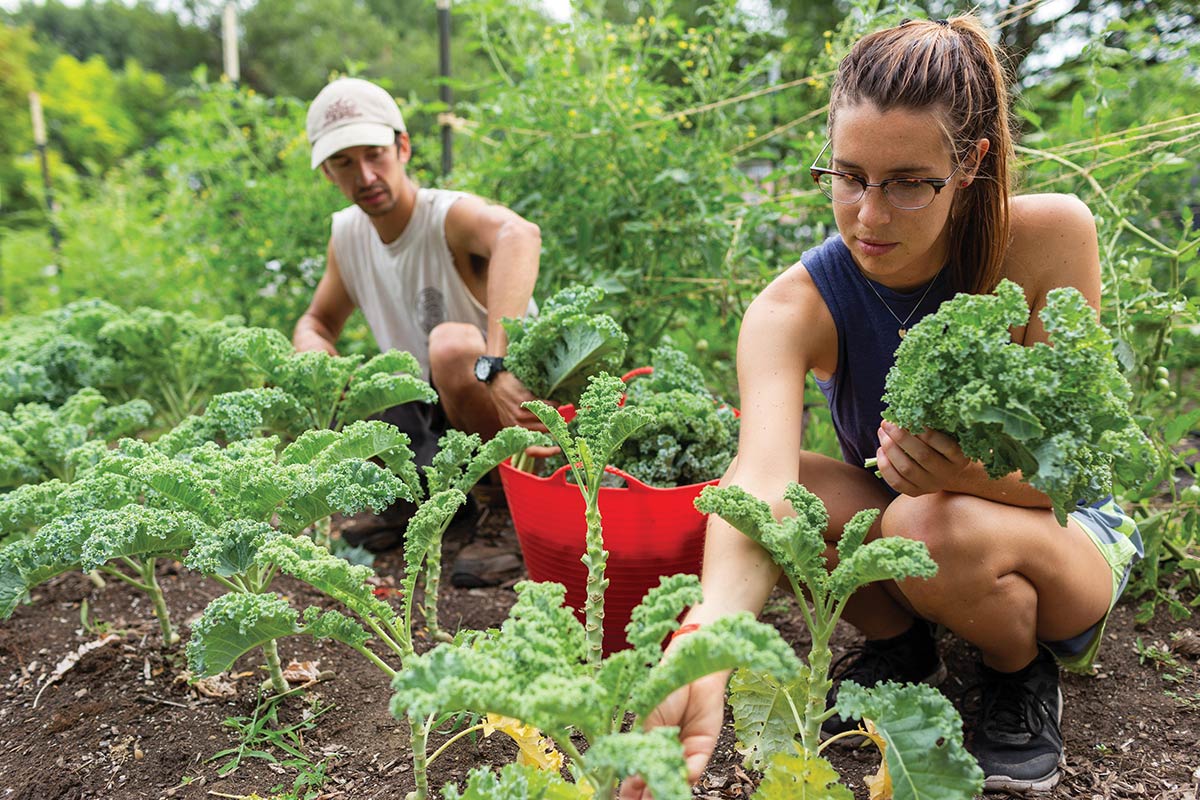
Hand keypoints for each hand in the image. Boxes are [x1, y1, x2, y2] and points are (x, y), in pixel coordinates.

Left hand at [488, 371, 558, 457]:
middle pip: (544, 431)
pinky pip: (544, 405)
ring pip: (546, 418)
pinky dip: (552, 403)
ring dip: (554, 413)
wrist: (496, 382)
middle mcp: (516, 425)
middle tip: (560, 420)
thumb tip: (550, 432)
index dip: (545, 452)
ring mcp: (519, 414)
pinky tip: (553, 402)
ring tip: (556, 408)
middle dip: (555, 426)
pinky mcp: (523, 401)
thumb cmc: (507, 400)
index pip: (530, 449)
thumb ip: (528, 426)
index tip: (557, 450)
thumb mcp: (512, 417)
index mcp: (514, 432)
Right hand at [618, 670, 728, 799]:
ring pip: (674, 779)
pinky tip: (674, 784)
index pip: (636, 772)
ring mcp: (683, 750)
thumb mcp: (644, 718)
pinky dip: (684, 776)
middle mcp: (665, 749)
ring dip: (665, 791)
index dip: (629, 789)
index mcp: (646, 742)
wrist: (688, 668)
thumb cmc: (662, 686)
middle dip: (647, 796)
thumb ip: (643, 747)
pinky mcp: (703, 747)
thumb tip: (636, 776)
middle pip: (656, 780)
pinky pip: (694, 768)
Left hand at [875, 420, 970, 495]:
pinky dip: (885, 465)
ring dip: (890, 448)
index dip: (928, 433)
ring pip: (906, 469)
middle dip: (901, 437)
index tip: (912, 418)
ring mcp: (931, 485)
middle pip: (922, 456)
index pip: (946, 446)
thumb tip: (908, 409)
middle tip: (888, 422)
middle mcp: (947, 474)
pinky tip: (880, 450)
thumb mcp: (947, 435)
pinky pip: (896, 482)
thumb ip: (933, 425)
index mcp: (960, 458)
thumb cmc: (943, 446)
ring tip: (882, 432)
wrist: (947, 472)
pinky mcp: (916, 492)